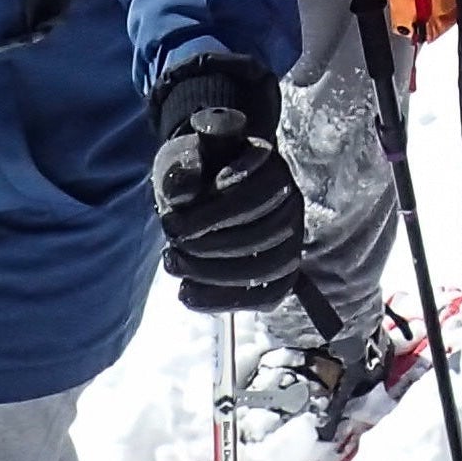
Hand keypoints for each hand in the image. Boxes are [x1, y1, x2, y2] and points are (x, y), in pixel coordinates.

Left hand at [148, 59, 306, 312]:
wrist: (201, 186)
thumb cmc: (193, 170)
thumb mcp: (181, 159)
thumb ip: (181, 171)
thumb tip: (181, 191)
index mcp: (271, 163)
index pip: (255, 196)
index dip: (212, 215)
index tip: (169, 223)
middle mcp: (290, 198)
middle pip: (264, 234)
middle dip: (210, 248)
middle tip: (170, 250)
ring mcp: (292, 236)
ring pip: (269, 267)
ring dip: (217, 276)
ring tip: (175, 267)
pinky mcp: (283, 270)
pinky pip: (268, 295)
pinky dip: (227, 300)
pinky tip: (187, 295)